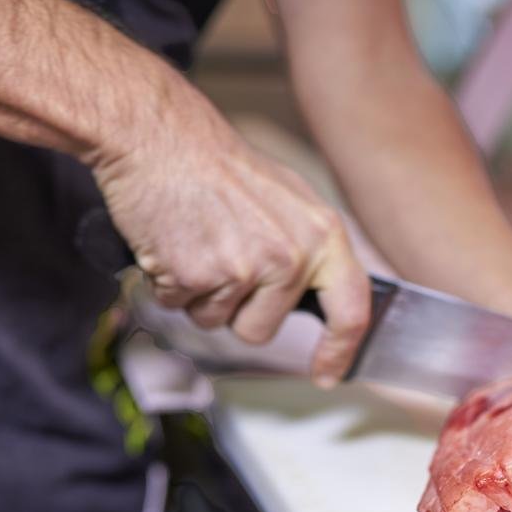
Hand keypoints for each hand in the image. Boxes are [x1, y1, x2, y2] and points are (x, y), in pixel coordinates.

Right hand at [92, 114, 369, 386]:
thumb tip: (326, 296)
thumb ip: (311, 249)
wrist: (160, 138)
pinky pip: (179, 305)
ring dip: (199, 293)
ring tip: (198, 241)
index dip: (341, 350)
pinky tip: (174, 241)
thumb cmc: (220, 166)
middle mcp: (291, 256)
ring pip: (216, 321)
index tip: (329, 374)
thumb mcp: (290, 200)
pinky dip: (169, 282)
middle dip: (236, 309)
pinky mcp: (198, 275)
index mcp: (323, 236)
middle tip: (222, 256)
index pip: (351, 309)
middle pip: (262, 330)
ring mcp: (245, 268)